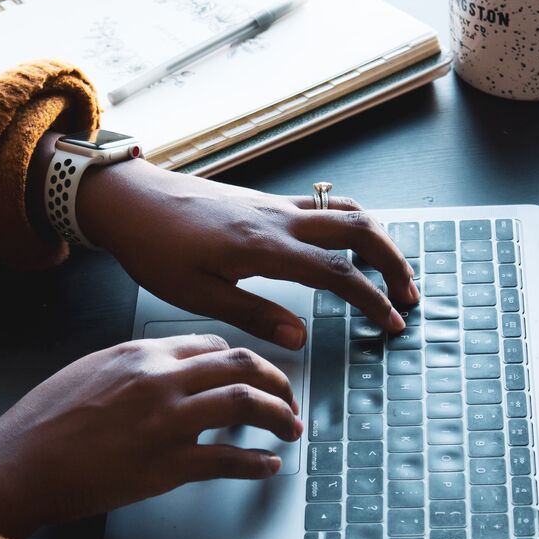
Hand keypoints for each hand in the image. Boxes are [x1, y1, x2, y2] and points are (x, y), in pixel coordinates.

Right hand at [0, 335, 301, 538]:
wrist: (19, 462)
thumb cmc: (45, 420)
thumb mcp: (91, 368)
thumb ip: (135, 365)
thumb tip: (169, 369)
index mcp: (142, 353)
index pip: (213, 345)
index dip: (243, 360)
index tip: (254, 374)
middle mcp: (160, 379)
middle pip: (241, 365)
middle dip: (277, 381)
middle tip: (288, 398)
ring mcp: (166, 421)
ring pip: (246, 404)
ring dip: (279, 416)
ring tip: (290, 428)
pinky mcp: (166, 465)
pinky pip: (228, 460)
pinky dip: (256, 464)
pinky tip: (267, 466)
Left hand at [77, 159, 418, 348]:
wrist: (130, 200)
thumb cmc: (155, 248)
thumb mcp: (197, 295)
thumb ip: (254, 315)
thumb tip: (301, 338)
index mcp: (264, 247)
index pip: (338, 272)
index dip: (371, 299)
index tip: (391, 323)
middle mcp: (278, 218)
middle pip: (359, 229)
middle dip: (393, 261)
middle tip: (408, 295)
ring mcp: (274, 204)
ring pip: (345, 210)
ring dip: (377, 238)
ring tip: (390, 271)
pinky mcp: (265, 201)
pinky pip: (323, 205)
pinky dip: (350, 224)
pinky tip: (348, 245)